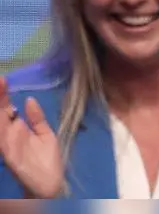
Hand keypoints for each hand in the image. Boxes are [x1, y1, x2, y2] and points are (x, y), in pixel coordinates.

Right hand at [0, 77, 63, 198]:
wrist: (50, 184)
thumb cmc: (46, 159)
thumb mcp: (45, 134)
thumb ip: (36, 118)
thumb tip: (28, 99)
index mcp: (18, 128)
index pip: (7, 107)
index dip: (3, 94)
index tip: (3, 78)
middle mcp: (9, 134)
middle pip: (0, 112)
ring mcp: (7, 143)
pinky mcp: (9, 154)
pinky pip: (1, 140)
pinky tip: (0, 117)